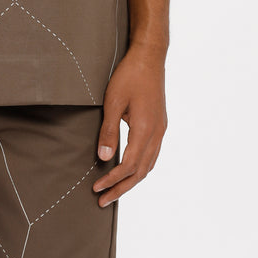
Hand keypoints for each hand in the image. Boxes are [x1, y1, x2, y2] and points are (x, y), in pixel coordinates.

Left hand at [92, 43, 167, 207]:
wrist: (149, 57)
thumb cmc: (129, 75)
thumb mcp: (114, 101)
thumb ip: (110, 130)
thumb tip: (104, 158)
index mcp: (146, 130)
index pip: (129, 166)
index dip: (113, 180)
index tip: (97, 188)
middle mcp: (157, 133)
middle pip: (141, 171)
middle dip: (122, 188)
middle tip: (103, 200)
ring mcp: (161, 129)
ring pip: (149, 164)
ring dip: (132, 180)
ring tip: (115, 190)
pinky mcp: (159, 123)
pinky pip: (152, 154)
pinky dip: (140, 167)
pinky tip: (130, 169)